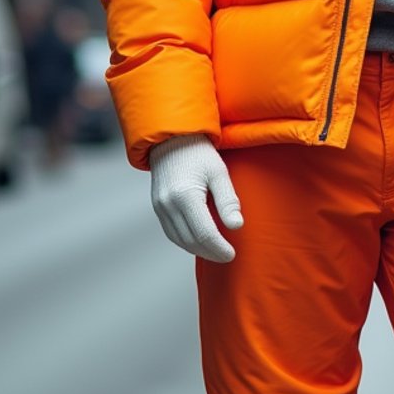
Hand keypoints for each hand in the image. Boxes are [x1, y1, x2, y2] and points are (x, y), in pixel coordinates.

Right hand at [148, 135, 242, 261]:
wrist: (171, 138)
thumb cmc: (199, 152)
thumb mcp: (219, 172)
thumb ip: (228, 200)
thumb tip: (236, 226)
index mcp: (185, 196)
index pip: (204, 233)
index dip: (219, 248)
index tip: (232, 254)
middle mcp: (168, 205)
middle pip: (191, 241)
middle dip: (210, 253)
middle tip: (226, 256)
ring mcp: (160, 207)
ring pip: (179, 240)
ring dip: (198, 250)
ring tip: (215, 252)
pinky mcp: (157, 207)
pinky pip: (171, 232)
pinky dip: (186, 241)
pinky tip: (199, 242)